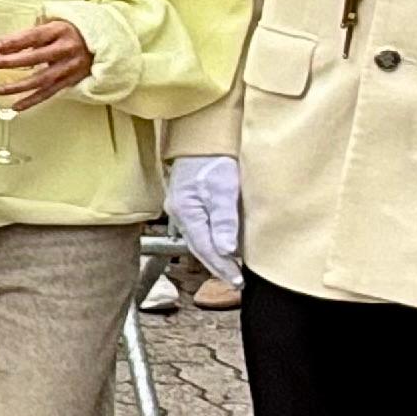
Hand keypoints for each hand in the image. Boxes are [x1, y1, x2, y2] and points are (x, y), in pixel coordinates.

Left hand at [0, 16, 93, 112]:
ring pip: (41, 80)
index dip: (14, 41)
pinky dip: (32, 101)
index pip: (34, 36)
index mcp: (61, 31)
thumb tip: (3, 44)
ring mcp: (70, 68)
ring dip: (18, 86)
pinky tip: (16, 105)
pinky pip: (49, 93)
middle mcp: (67, 50)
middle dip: (10, 62)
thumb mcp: (54, 24)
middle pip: (35, 58)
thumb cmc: (73, 32)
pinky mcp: (71, 81)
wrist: (105, 42)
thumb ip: (32, 34)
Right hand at [165, 155, 241, 283]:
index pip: (205, 249)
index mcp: (186, 212)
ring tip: (230, 268)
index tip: (238, 280)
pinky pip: (197, 229)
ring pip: (197, 240)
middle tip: (235, 280)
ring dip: (213, 255)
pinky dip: (209, 242)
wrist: (201, 135)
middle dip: (217, 266)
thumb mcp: (224, 188)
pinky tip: (220, 245)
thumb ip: (225, 220)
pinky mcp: (185, 202)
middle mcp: (179, 213)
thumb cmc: (214, 158)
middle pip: (198, 248)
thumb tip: (226, 250)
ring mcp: (180, 208)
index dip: (222, 267)